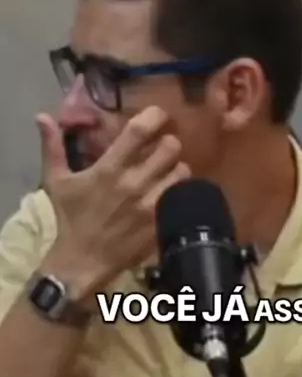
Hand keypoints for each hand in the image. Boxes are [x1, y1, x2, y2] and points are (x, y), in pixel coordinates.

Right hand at [36, 106, 189, 297]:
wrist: (81, 262)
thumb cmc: (70, 218)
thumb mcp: (57, 181)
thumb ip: (53, 147)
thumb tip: (43, 116)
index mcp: (109, 169)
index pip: (139, 132)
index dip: (154, 116)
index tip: (158, 114)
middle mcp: (133, 184)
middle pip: (171, 148)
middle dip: (169, 143)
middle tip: (163, 147)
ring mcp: (150, 205)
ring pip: (182, 172)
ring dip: (177, 168)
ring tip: (168, 172)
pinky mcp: (160, 223)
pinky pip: (182, 198)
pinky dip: (180, 192)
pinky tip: (171, 193)